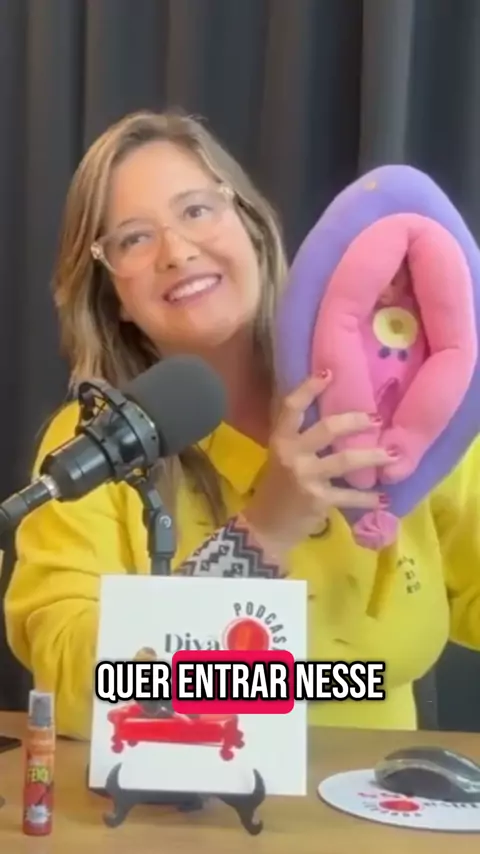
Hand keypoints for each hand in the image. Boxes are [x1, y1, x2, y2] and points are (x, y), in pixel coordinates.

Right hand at [243, 372, 394, 559]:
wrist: (265, 526)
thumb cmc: (278, 487)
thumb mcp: (282, 456)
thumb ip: (302, 437)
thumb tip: (338, 416)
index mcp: (280, 440)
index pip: (292, 407)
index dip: (309, 388)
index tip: (330, 372)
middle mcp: (291, 454)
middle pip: (327, 429)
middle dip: (356, 421)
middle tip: (377, 418)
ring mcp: (305, 478)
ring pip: (344, 460)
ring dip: (373, 457)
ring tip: (394, 455)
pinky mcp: (317, 500)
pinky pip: (349, 496)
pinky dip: (368, 498)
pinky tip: (384, 498)